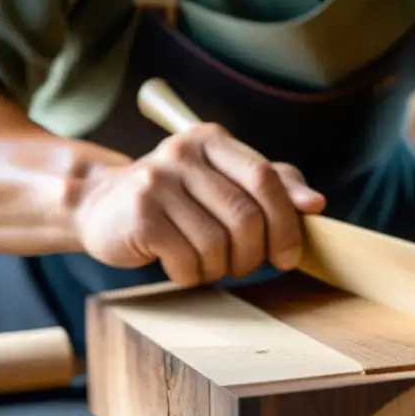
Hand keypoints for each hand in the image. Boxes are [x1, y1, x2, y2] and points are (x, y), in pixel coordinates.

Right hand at [72, 123, 324, 284]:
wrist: (98, 206)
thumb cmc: (175, 200)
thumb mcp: (222, 182)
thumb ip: (272, 186)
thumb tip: (316, 203)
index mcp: (211, 140)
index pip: (267, 178)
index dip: (287, 221)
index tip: (289, 254)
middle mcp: (184, 153)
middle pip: (247, 215)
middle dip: (255, 253)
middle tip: (246, 266)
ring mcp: (158, 181)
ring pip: (219, 243)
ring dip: (221, 268)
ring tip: (209, 265)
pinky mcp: (140, 214)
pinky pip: (188, 259)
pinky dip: (192, 275)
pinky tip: (182, 268)